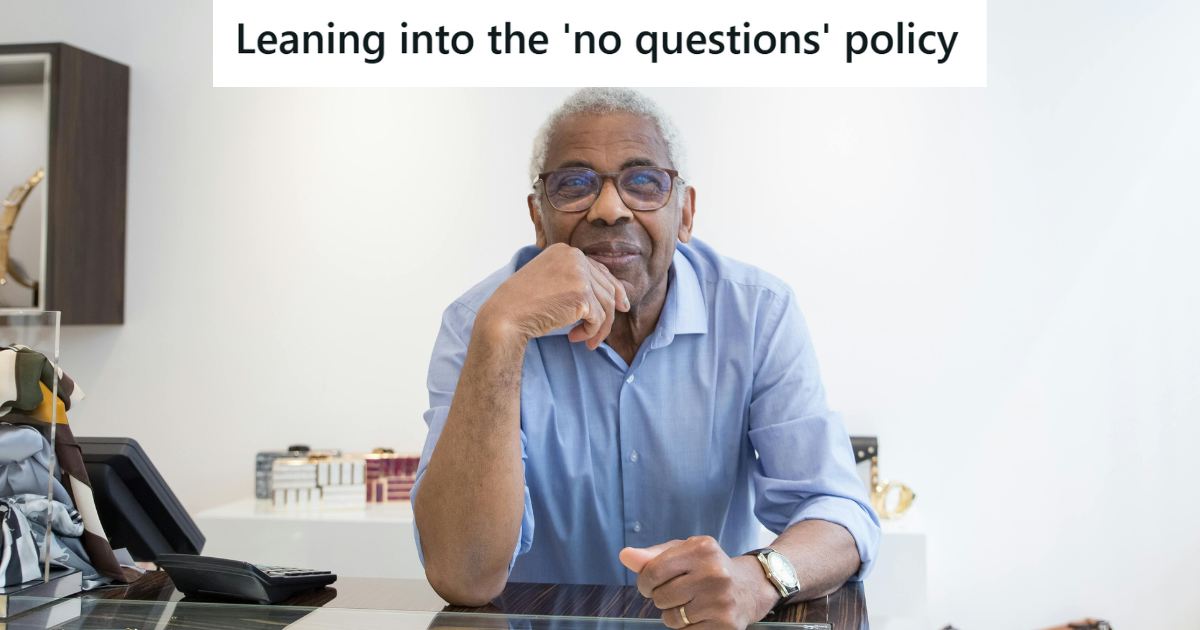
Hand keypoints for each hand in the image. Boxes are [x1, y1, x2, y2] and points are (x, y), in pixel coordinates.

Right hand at [478, 243, 630, 349]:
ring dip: (599, 327)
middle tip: (603, 332)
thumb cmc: (523, 303)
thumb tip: (612, 294)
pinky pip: (599, 318)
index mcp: (565, 251)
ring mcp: (580, 275)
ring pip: (606, 304)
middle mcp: (575, 257)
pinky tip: (576, 338)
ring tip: (587, 340)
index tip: (619, 305)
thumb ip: (575, 280)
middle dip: (609, 312)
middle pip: (606, 287)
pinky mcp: (582, 295)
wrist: (506, 315)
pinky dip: (592, 332)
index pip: (598, 270)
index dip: (612, 289)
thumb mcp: (550, 280)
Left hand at [620, 537, 779, 629]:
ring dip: (674, 614)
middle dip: (662, 598)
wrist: (750, 587)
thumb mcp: (683, 552)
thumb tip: (625, 556)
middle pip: (660, 597)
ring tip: (691, 603)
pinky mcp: (725, 625)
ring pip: (671, 618)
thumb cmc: (707, 567)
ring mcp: (721, 601)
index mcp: (701, 549)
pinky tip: (701, 614)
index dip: (645, 582)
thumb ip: (652, 555)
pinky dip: (687, 627)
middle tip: (679, 592)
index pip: (652, 572)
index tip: (651, 584)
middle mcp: (714, 573)